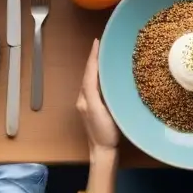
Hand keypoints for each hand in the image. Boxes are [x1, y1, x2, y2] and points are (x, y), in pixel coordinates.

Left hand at [77, 39, 118, 155]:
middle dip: (95, 58)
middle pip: (89, 73)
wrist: (103, 151)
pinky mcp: (97, 108)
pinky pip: (97, 86)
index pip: (89, 71)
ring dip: (97, 66)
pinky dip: (101, 76)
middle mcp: (84, 97)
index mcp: (85, 96)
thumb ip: (94, 91)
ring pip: (92, 79)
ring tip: (106, 55)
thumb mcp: (98, 109)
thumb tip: (96, 71)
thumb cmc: (103, 131)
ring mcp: (90, 103)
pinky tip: (108, 74)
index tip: (98, 41)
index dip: (93, 56)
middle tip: (104, 45)